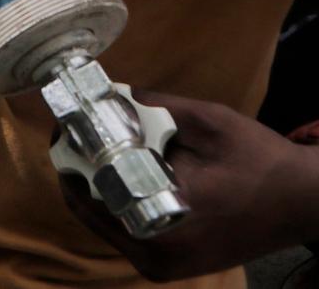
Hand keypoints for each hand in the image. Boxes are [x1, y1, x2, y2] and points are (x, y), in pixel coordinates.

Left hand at [60, 91, 318, 281]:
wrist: (306, 202)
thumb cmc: (260, 161)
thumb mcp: (208, 123)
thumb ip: (153, 107)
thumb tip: (107, 93)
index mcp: (162, 225)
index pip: (88, 192)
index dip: (71, 156)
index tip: (64, 126)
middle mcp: (156, 256)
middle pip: (90, 209)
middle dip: (79, 169)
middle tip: (74, 132)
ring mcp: (162, 266)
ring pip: (105, 221)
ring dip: (96, 185)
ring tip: (94, 147)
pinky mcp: (169, 265)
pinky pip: (125, 230)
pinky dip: (117, 201)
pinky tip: (120, 171)